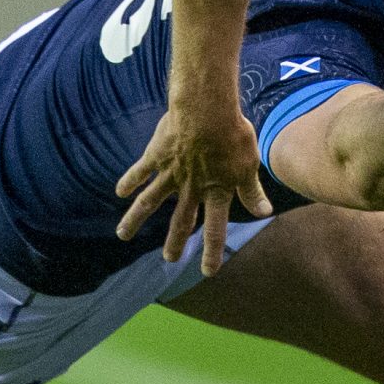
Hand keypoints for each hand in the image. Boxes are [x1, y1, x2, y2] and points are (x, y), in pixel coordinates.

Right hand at [115, 91, 273, 273]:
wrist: (206, 111)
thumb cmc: (232, 135)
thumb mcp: (248, 165)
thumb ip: (252, 191)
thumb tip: (265, 213)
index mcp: (215, 192)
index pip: (216, 229)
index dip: (212, 252)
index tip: (208, 272)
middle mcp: (191, 188)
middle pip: (181, 221)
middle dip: (175, 242)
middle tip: (169, 259)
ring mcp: (170, 174)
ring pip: (149, 202)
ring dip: (136, 220)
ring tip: (122, 235)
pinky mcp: (156, 156)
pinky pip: (140, 172)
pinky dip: (129, 182)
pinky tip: (119, 192)